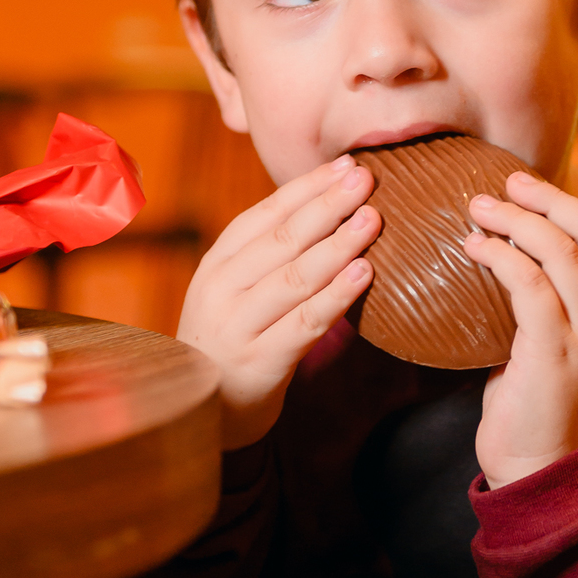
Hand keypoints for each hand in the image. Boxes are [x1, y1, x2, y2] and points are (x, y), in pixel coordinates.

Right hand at [177, 154, 377, 450]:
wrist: (203, 412)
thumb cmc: (235, 338)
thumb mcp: (238, 290)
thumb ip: (271, 255)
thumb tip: (331, 206)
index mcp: (218, 263)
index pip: (266, 213)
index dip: (308, 187)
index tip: (346, 165)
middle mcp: (221, 289)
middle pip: (282, 238)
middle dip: (328, 205)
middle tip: (367, 179)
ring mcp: (237, 326)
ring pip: (295, 276)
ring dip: (338, 244)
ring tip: (373, 219)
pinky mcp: (260, 361)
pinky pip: (304, 323)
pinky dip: (336, 296)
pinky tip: (364, 273)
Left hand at [462, 172, 577, 489]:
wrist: (537, 470)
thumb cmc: (533, 405)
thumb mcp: (552, 346)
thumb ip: (547, 305)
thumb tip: (503, 254)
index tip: (545, 197)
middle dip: (552, 198)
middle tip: (508, 182)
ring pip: (565, 253)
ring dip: (517, 220)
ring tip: (478, 208)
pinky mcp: (554, 354)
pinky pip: (532, 286)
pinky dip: (501, 256)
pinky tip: (473, 249)